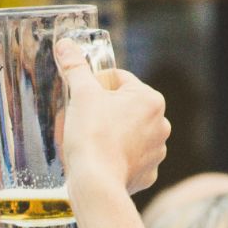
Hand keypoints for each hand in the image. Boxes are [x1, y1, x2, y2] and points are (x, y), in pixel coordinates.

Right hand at [55, 38, 169, 195]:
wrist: (96, 183)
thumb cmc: (91, 135)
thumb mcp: (81, 95)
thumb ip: (75, 67)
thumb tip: (65, 45)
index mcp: (150, 99)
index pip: (119, 79)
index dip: (95, 84)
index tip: (81, 96)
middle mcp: (161, 124)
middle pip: (125, 107)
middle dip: (104, 110)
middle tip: (82, 120)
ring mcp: (157, 151)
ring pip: (129, 133)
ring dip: (112, 134)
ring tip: (91, 142)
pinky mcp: (148, 173)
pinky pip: (131, 159)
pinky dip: (117, 158)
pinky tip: (101, 160)